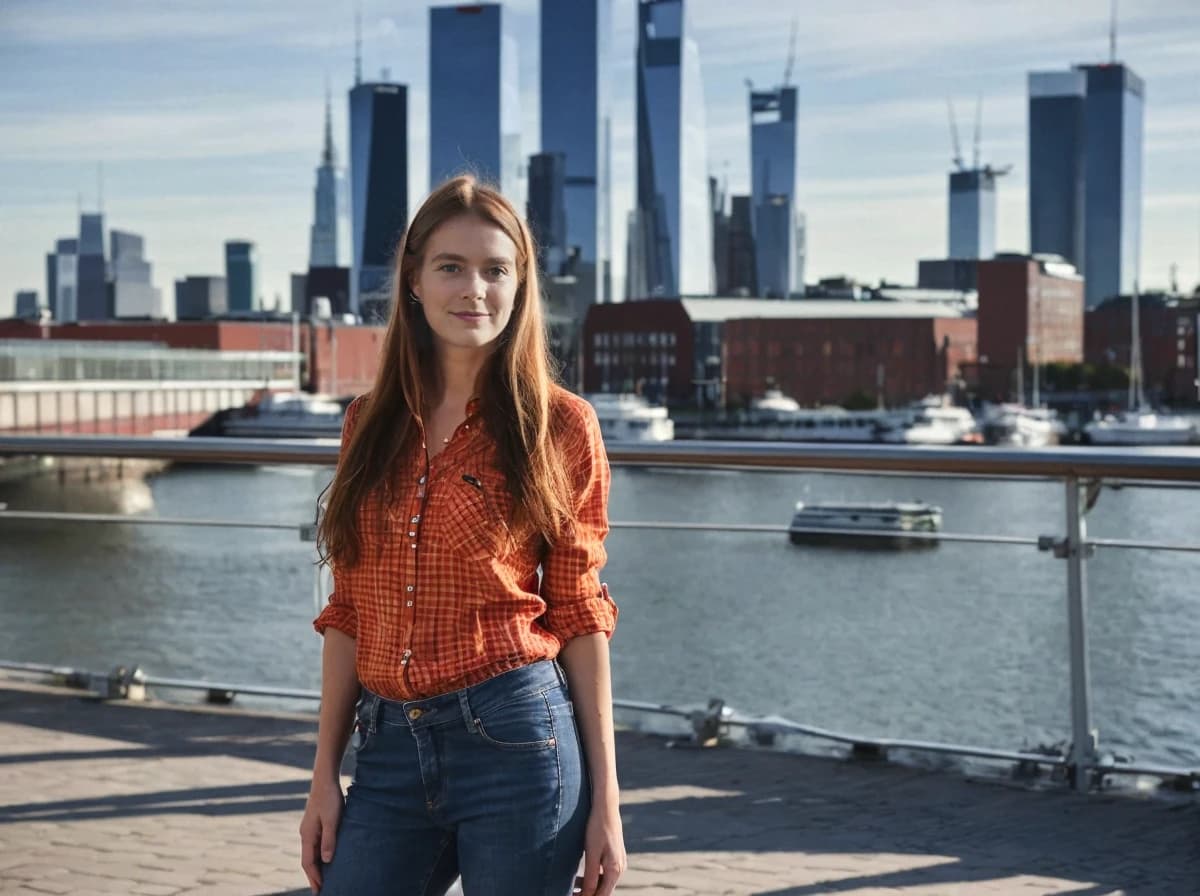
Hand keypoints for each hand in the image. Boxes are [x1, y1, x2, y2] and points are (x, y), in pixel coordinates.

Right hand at [299, 777, 343, 892]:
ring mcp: (309, 828)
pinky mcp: (315, 823)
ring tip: (323, 879)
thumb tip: (326, 861)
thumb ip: (329, 840)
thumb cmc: (330, 798)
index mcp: (307, 835)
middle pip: (308, 860)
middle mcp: (306, 833)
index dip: (314, 877)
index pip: (308, 863)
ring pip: (311, 853)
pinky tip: (326, 858)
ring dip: (316, 867)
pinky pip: (315, 845)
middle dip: (313, 876)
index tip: (320, 890)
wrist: (325, 779)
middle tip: (320, 890)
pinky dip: (318, 856)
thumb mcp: (333, 820)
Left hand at [576, 797, 625, 895]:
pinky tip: (582, 876)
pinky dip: (594, 878)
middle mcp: (620, 868)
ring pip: (604, 883)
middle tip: (571, 893)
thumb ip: (590, 877)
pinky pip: (605, 874)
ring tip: (573, 887)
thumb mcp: (591, 853)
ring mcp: (619, 862)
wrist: (606, 807)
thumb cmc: (597, 828)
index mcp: (615, 870)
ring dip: (590, 887)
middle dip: (588, 895)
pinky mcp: (615, 856)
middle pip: (604, 891)